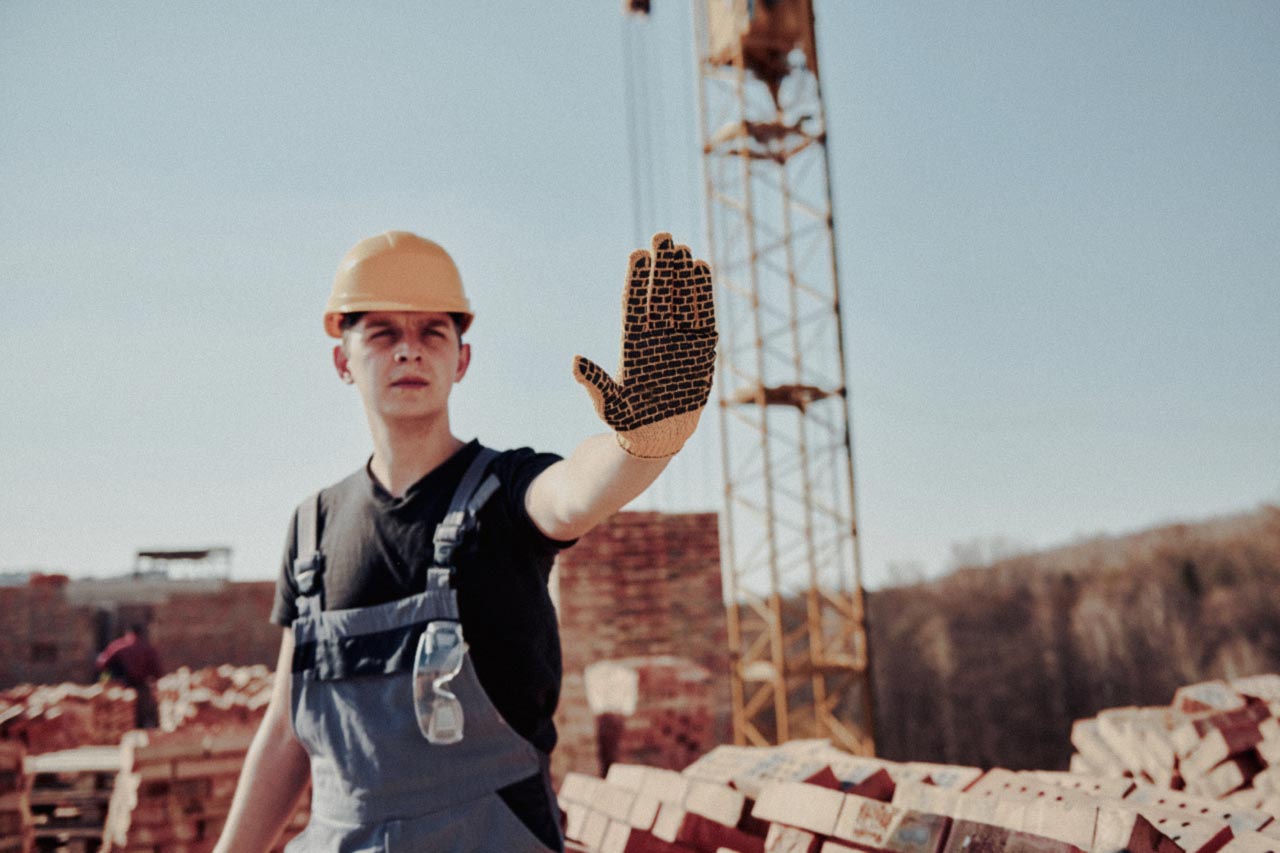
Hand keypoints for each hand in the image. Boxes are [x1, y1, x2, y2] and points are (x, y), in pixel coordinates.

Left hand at [573, 232, 716, 457]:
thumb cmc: (629, 422)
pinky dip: (703, 294)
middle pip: (658, 295)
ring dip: (682, 274)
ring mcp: (678, 340)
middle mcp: (655, 337)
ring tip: (682, 247)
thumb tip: (574, 363)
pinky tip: (701, 269)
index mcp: (632, 346)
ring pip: (680, 300)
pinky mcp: (701, 348)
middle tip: (662, 236)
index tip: (638, 254)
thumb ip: (595, 384)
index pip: (634, 306)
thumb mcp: (609, 406)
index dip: (636, 280)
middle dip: (661, 267)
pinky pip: (703, 315)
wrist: (659, 436)